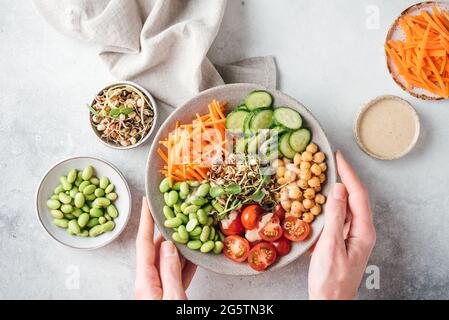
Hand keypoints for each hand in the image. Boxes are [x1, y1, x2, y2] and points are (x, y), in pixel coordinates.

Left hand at [135, 197, 196, 299]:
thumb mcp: (172, 297)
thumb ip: (170, 271)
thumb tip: (169, 245)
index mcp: (145, 281)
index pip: (143, 243)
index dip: (146, 220)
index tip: (147, 202)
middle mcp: (149, 282)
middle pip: (157, 249)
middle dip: (169, 230)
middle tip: (179, 213)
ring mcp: (159, 289)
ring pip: (169, 260)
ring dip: (181, 246)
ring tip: (192, 230)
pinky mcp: (169, 295)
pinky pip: (177, 274)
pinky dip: (187, 263)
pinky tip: (196, 255)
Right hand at [308, 151, 375, 299]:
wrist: (329, 301)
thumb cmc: (330, 279)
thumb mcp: (330, 246)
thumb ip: (335, 216)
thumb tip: (337, 189)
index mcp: (363, 231)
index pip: (358, 194)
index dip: (348, 173)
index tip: (338, 157)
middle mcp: (360, 230)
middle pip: (353, 197)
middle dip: (342, 177)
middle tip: (329, 161)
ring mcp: (351, 235)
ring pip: (345, 206)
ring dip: (334, 190)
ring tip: (323, 175)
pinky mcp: (342, 239)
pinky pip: (337, 216)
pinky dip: (328, 204)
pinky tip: (319, 200)